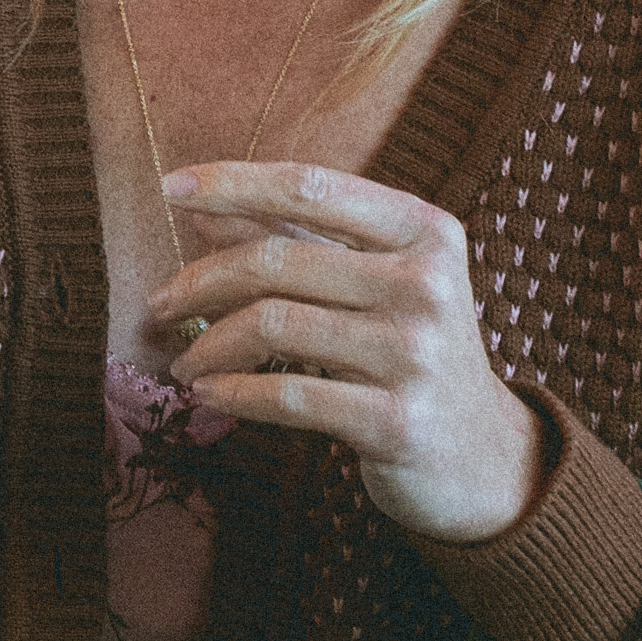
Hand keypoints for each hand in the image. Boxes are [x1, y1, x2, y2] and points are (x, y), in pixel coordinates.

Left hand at [138, 160, 533, 544]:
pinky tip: (208, 394)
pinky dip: (234, 393)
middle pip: (278, 261)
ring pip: (273, 326)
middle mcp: (427, 285)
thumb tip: (203, 208)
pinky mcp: (396, 422)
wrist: (483, 457)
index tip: (169, 187)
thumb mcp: (374, 284)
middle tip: (158, 305)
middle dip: (200, 282)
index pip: (311, 187)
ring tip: (185, 361)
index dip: (233, 183)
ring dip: (208, 345)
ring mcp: (416, 355)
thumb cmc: (413, 353)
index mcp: (425, 233)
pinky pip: (288, 396)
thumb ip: (299, 241)